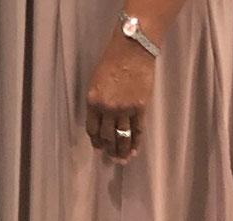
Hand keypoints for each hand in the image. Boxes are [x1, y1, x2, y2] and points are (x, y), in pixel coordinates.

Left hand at [85, 32, 155, 163]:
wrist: (133, 49)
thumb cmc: (112, 61)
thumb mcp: (96, 82)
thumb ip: (97, 102)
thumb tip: (101, 120)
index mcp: (93, 102)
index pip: (92, 129)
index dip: (96, 141)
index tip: (99, 148)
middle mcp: (107, 108)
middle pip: (107, 136)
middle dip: (109, 150)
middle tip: (112, 158)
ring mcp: (125, 109)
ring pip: (122, 137)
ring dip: (122, 151)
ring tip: (123, 159)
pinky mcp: (140, 107)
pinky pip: (137, 130)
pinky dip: (135, 142)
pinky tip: (134, 150)